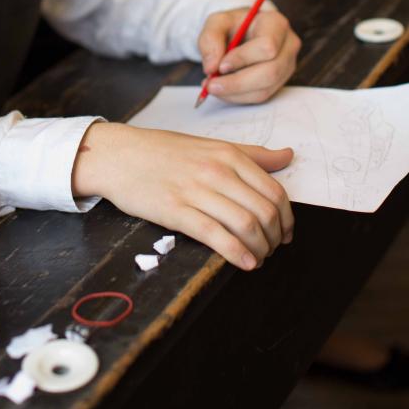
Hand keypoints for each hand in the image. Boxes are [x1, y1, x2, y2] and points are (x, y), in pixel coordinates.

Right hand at [72, 123, 293, 269]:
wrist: (119, 155)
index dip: (287, 218)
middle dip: (276, 238)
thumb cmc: (164, 151)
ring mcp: (196, 190)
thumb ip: (252, 154)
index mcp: (228, 154)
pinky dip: (237, 254)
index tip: (285, 232)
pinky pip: (216, 235)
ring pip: (246, 225)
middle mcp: (217, 171)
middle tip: (272, 249)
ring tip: (258, 258)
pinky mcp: (176, 211)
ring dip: (261, 249)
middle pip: (265, 211)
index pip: (274, 191)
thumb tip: (289, 156)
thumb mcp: (211, 145)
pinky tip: (244, 263)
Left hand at [198, 8, 299, 103]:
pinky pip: (261, 96)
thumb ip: (210, 39)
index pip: (267, 46)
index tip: (220, 66)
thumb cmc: (232, 25)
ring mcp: (287, 65)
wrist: (242, 32)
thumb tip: (212, 68)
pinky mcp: (280, 81)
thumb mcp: (216, 23)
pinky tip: (223, 89)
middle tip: (211, 85)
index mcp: (276, 23)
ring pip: (265, 88)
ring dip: (235, 93)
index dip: (243, 59)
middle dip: (237, 83)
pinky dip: (238, 96)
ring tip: (213, 86)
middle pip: (270, 72)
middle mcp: (288, 45)